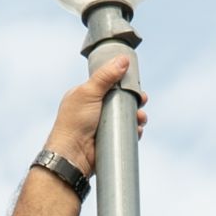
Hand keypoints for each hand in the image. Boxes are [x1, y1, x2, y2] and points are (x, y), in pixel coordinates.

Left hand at [43, 56, 148, 176]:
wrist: (73, 154)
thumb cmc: (75, 122)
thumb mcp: (89, 92)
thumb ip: (105, 76)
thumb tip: (123, 60)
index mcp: (86, 96)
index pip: (108, 84)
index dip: (123, 83)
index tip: (135, 83)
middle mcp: (95, 109)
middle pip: (121, 100)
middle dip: (135, 100)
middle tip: (142, 100)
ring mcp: (102, 125)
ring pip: (126, 117)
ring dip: (137, 116)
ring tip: (140, 118)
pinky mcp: (109, 139)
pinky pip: (127, 132)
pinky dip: (135, 131)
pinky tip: (138, 130)